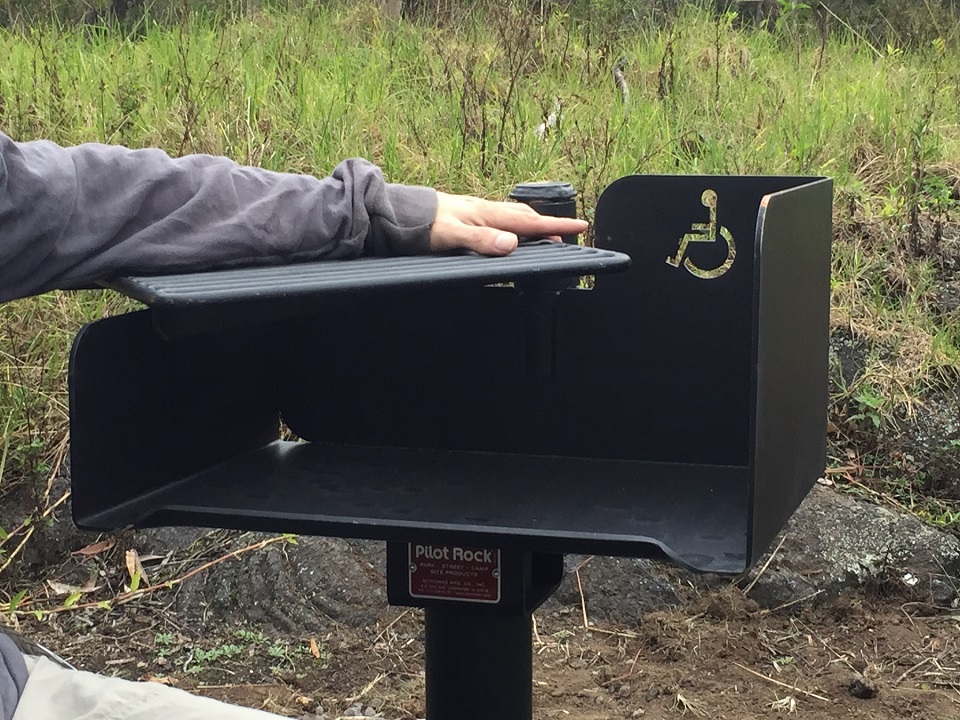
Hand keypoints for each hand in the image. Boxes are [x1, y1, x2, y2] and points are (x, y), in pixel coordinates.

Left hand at [429, 191, 588, 255]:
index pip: (530, 221)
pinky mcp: (467, 215)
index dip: (556, 225)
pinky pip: (500, 218)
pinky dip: (514, 225)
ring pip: (513, 216)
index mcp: (487, 214)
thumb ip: (481, 240)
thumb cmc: (422, 225)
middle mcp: (485, 210)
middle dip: (550, 224)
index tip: (580, 226)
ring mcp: (476, 211)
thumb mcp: (452, 236)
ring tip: (546, 233)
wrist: (398, 213)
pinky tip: (509, 231)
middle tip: (569, 232)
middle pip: (526, 217)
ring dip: (533, 224)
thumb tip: (512, 244)